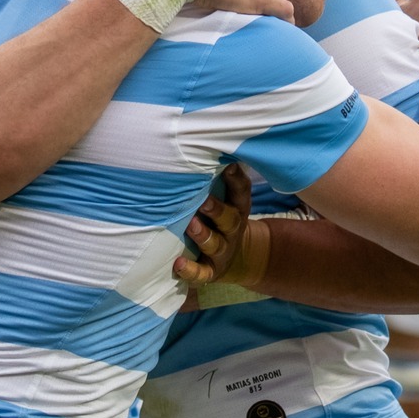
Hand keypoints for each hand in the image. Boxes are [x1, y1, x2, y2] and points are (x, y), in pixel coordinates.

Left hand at [173, 164, 253, 296]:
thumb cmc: (222, 217)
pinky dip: (190, 270)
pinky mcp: (211, 271)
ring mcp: (222, 251)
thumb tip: (203, 144)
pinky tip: (178, 264)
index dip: (236, 180)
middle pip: (228, 219)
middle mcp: (232, 229)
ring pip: (213, 244)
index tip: (229, 167)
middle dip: (217, 209)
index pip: (241, 193)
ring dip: (202, 235)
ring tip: (191, 226)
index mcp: (237, 208)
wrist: (238, 258)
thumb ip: (218, 178)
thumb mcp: (228, 198)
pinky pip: (201, 274)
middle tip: (204, 201)